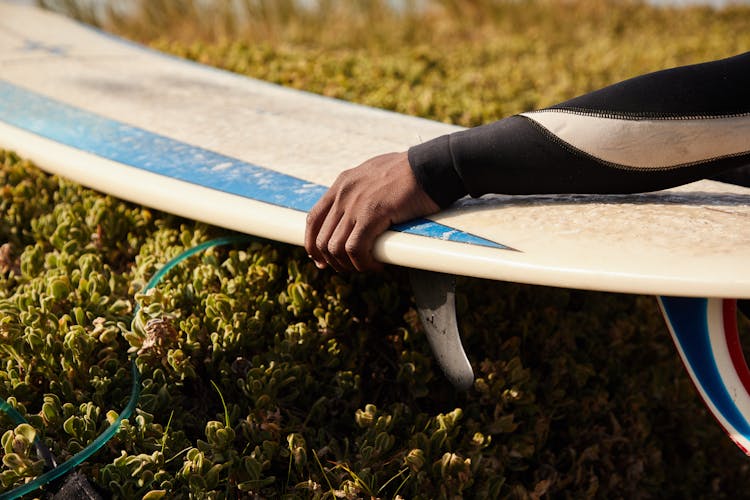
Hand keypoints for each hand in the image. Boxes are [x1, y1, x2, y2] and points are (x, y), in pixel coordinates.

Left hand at [305, 152, 439, 271]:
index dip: (312, 244)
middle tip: (349, 269)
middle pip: (320, 238)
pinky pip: (355, 249)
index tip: (321, 260)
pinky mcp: (371, 214)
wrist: (430, 166)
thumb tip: (360, 211)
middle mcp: (343, 193)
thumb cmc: (411, 173)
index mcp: (342, 183)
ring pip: (335, 248)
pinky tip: (377, 265)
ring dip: (348, 265)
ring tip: (366, 267)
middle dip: (331, 260)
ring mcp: (355, 204)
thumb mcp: (375, 176)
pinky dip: (363, 263)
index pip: (314, 219)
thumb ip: (362, 191)